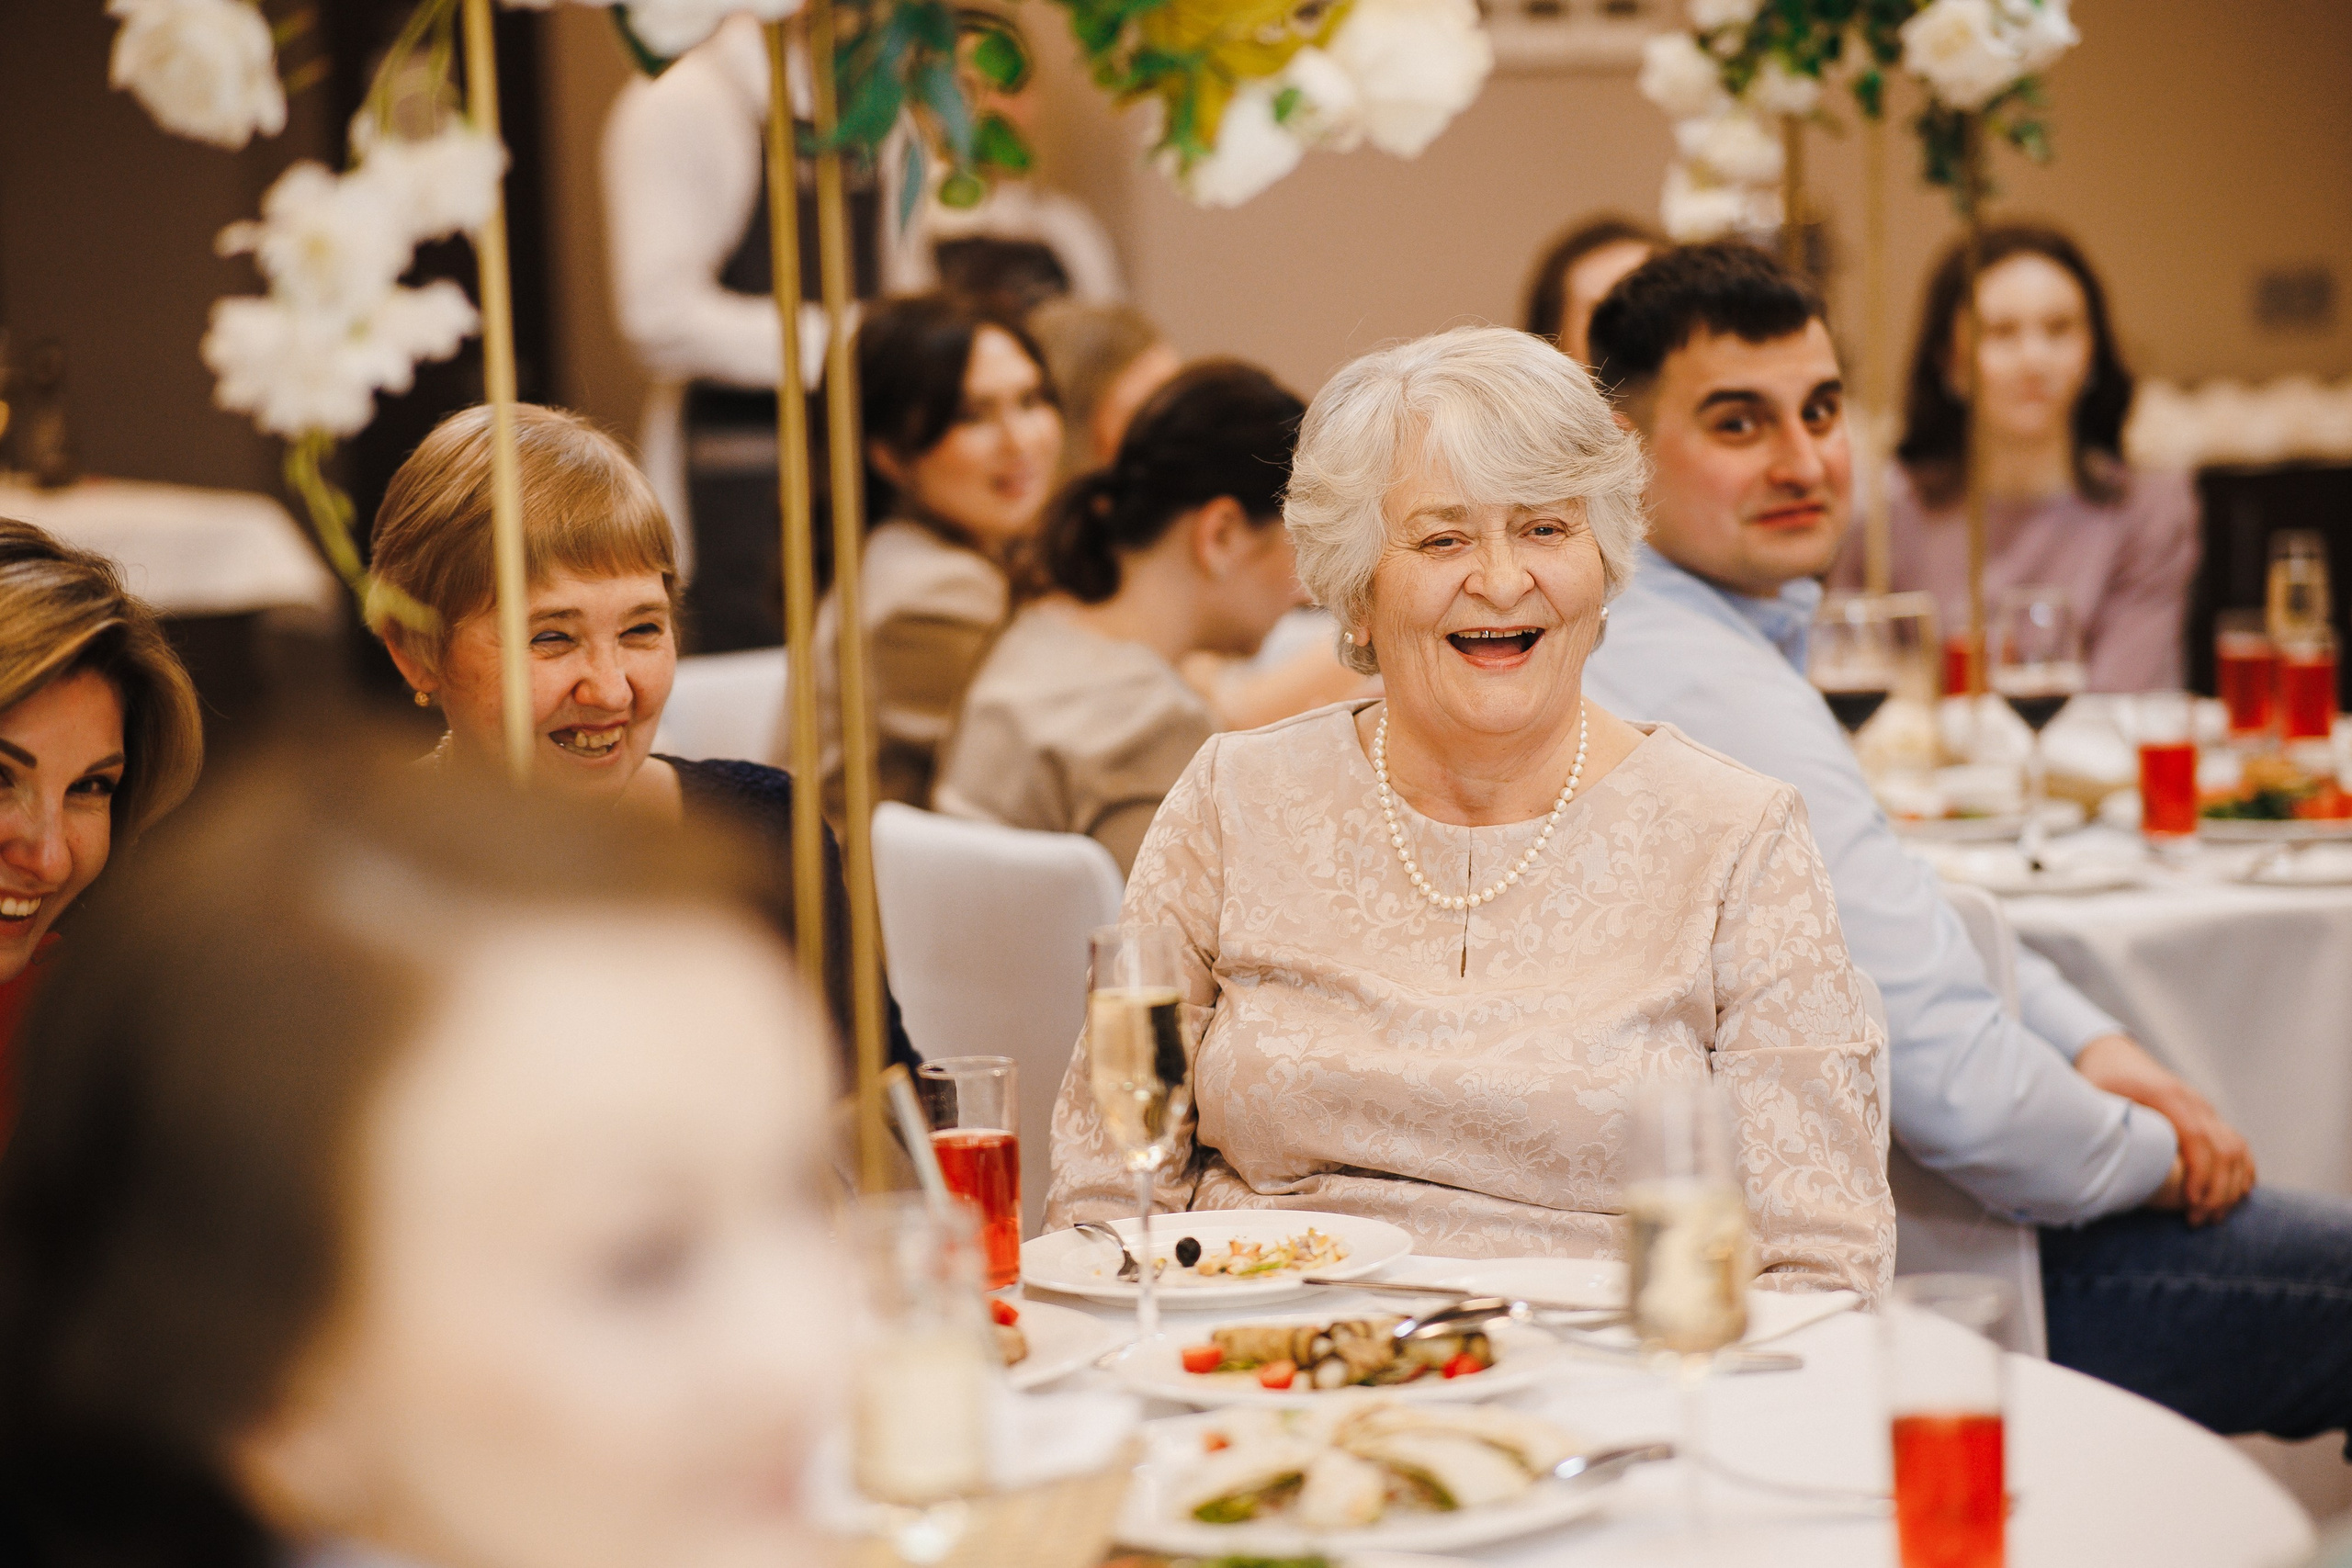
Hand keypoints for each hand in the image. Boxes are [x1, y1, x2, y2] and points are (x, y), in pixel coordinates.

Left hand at [2075, 1033, 2255, 1224]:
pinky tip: (2235, 1196)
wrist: (2111, 1055)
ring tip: (2211, 1216)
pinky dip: (2241, 1170)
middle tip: (2197, 1220)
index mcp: (2166, 1094)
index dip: (2200, 1172)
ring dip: (2230, 1185)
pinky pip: (2237, 1144)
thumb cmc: (2099, 1079)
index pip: (2197, 1136)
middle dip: (2216, 1189)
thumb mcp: (2092, 1097)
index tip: (2192, 1202)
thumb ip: (2098, 1123)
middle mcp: (2193, 1101)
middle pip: (2224, 1148)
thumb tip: (2089, 1162)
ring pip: (2236, 1148)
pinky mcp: (2207, 1116)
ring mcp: (2204, 1108)